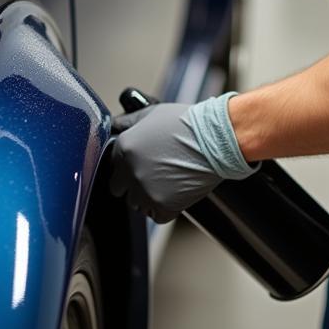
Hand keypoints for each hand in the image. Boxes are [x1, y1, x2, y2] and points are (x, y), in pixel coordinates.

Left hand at [109, 94, 257, 222]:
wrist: (215, 140)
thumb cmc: (186, 124)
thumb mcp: (151, 113)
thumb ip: (128, 121)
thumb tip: (114, 123)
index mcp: (124, 148)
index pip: (113, 166)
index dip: (126, 166)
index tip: (140, 165)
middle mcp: (130, 171)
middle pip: (119, 189)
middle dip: (131, 184)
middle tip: (153, 176)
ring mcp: (145, 191)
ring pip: (136, 204)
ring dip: (147, 197)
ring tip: (167, 182)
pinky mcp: (162, 207)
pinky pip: (156, 216)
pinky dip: (165, 209)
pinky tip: (175, 193)